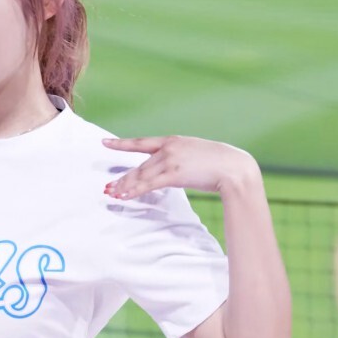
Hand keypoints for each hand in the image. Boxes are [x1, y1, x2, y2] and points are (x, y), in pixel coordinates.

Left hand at [102, 135, 258, 199]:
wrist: (232, 167)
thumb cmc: (218, 164)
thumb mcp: (195, 155)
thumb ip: (179, 159)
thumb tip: (172, 170)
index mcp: (173, 141)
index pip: (141, 143)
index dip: (121, 144)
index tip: (105, 142)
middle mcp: (168, 148)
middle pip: (139, 165)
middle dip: (122, 177)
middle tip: (108, 186)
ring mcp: (170, 160)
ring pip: (141, 175)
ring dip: (125, 186)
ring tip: (112, 193)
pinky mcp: (173, 174)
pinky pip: (148, 184)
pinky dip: (134, 190)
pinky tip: (124, 196)